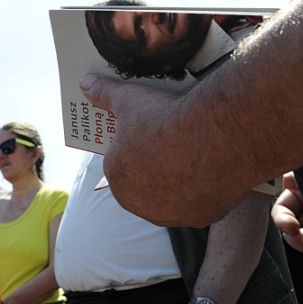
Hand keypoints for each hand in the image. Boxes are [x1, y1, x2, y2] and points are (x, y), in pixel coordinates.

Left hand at [80, 74, 241, 226]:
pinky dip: (202, 193)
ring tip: (192, 157)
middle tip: (172, 145)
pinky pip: (198, 205)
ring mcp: (169, 214)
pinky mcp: (199, 218)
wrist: (216, 134)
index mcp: (116, 176)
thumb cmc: (167, 118)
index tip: (151, 136)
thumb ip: (104, 94)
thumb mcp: (129, 99)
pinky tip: (210, 172)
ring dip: (176, 185)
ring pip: (170, 199)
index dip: (135, 148)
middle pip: (144, 185)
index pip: (121, 164)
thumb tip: (86, 84)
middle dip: (154, 169)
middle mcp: (138, 203)